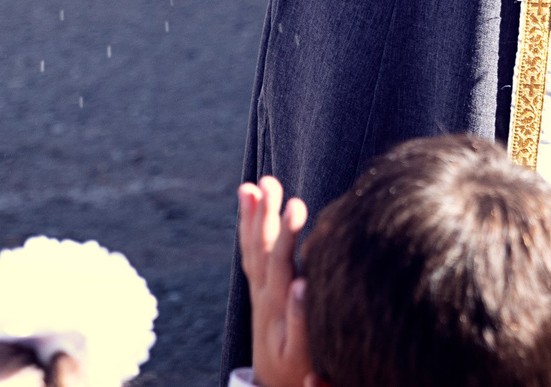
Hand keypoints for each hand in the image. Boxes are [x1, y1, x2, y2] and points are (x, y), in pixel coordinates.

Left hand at [239, 176, 312, 386]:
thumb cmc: (295, 371)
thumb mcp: (301, 353)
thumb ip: (300, 319)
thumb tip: (302, 283)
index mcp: (275, 304)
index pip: (279, 261)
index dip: (287, 233)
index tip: (296, 203)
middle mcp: (263, 293)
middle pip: (261, 248)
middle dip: (265, 213)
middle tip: (268, 181)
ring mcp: (259, 291)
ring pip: (252, 248)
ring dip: (252, 216)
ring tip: (250, 186)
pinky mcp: (260, 292)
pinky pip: (250, 256)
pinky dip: (249, 231)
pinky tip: (250, 210)